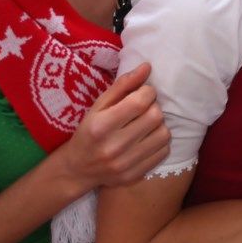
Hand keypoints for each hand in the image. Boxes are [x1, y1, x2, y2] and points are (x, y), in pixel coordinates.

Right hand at [56, 63, 170, 190]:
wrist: (78, 169)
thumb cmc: (88, 131)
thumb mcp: (98, 106)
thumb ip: (122, 85)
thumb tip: (147, 67)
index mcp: (101, 126)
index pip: (140, 102)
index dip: (147, 92)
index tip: (143, 93)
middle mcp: (113, 147)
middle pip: (155, 117)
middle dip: (153, 107)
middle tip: (144, 108)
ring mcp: (125, 164)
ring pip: (164, 134)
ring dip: (159, 125)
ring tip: (146, 124)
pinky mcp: (135, 175)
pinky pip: (163, 152)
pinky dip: (159, 142)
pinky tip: (147, 139)